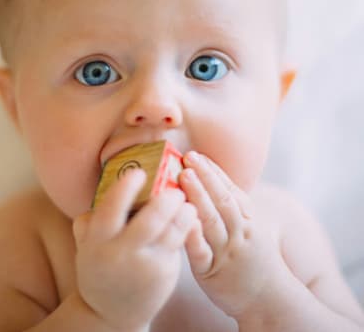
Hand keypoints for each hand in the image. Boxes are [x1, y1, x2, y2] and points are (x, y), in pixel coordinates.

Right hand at [73, 169, 197, 330]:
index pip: (111, 209)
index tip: (139, 173)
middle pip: (150, 221)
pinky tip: (190, 217)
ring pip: (171, 232)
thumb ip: (89, 221)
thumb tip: (100, 192)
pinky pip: (179, 244)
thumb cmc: (100, 268)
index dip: (126, 189)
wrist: (111, 313)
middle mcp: (122, 253)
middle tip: (175, 188)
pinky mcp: (164, 273)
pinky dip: (187, 227)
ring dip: (183, 213)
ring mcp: (146, 266)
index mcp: (98, 241)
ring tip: (187, 201)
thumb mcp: (86, 246)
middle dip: (166, 201)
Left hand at [180, 151, 286, 317]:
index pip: (230, 190)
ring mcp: (226, 252)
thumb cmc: (253, 257)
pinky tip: (184, 219)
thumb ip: (233, 205)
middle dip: (205, 177)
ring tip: (185, 176)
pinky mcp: (212, 271)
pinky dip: (194, 235)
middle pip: (222, 200)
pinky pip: (202, 252)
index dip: (213, 171)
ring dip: (199, 196)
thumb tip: (212, 178)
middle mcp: (239, 232)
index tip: (197, 154)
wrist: (269, 299)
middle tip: (188, 157)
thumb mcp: (250, 227)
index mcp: (247, 219)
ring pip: (212, 220)